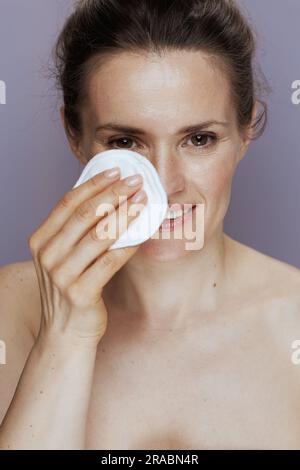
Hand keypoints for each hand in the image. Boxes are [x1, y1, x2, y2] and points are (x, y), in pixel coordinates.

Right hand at [28, 169, 146, 346]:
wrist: (65, 333)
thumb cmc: (70, 288)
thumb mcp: (63, 256)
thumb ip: (77, 231)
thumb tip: (108, 198)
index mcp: (41, 240)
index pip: (68, 203)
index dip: (94, 184)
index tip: (117, 171)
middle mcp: (47, 255)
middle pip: (85, 215)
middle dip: (114, 194)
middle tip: (136, 181)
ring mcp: (61, 275)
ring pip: (99, 236)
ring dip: (125, 215)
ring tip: (143, 201)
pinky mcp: (80, 293)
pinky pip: (110, 262)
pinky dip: (128, 245)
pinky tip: (143, 233)